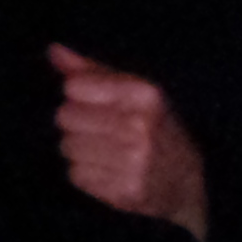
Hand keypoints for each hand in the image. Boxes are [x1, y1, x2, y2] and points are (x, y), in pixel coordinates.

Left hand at [49, 44, 207, 241]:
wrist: (188, 183)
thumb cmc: (155, 128)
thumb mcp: (134, 91)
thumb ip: (91, 70)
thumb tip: (53, 50)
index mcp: (143, 94)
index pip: (74, 86)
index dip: (77, 94)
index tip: (93, 103)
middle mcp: (139, 127)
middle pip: (65, 116)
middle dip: (75, 122)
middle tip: (98, 130)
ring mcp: (132, 162)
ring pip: (67, 147)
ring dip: (79, 149)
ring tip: (104, 151)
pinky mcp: (123, 191)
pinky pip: (76, 175)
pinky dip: (86, 173)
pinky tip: (108, 171)